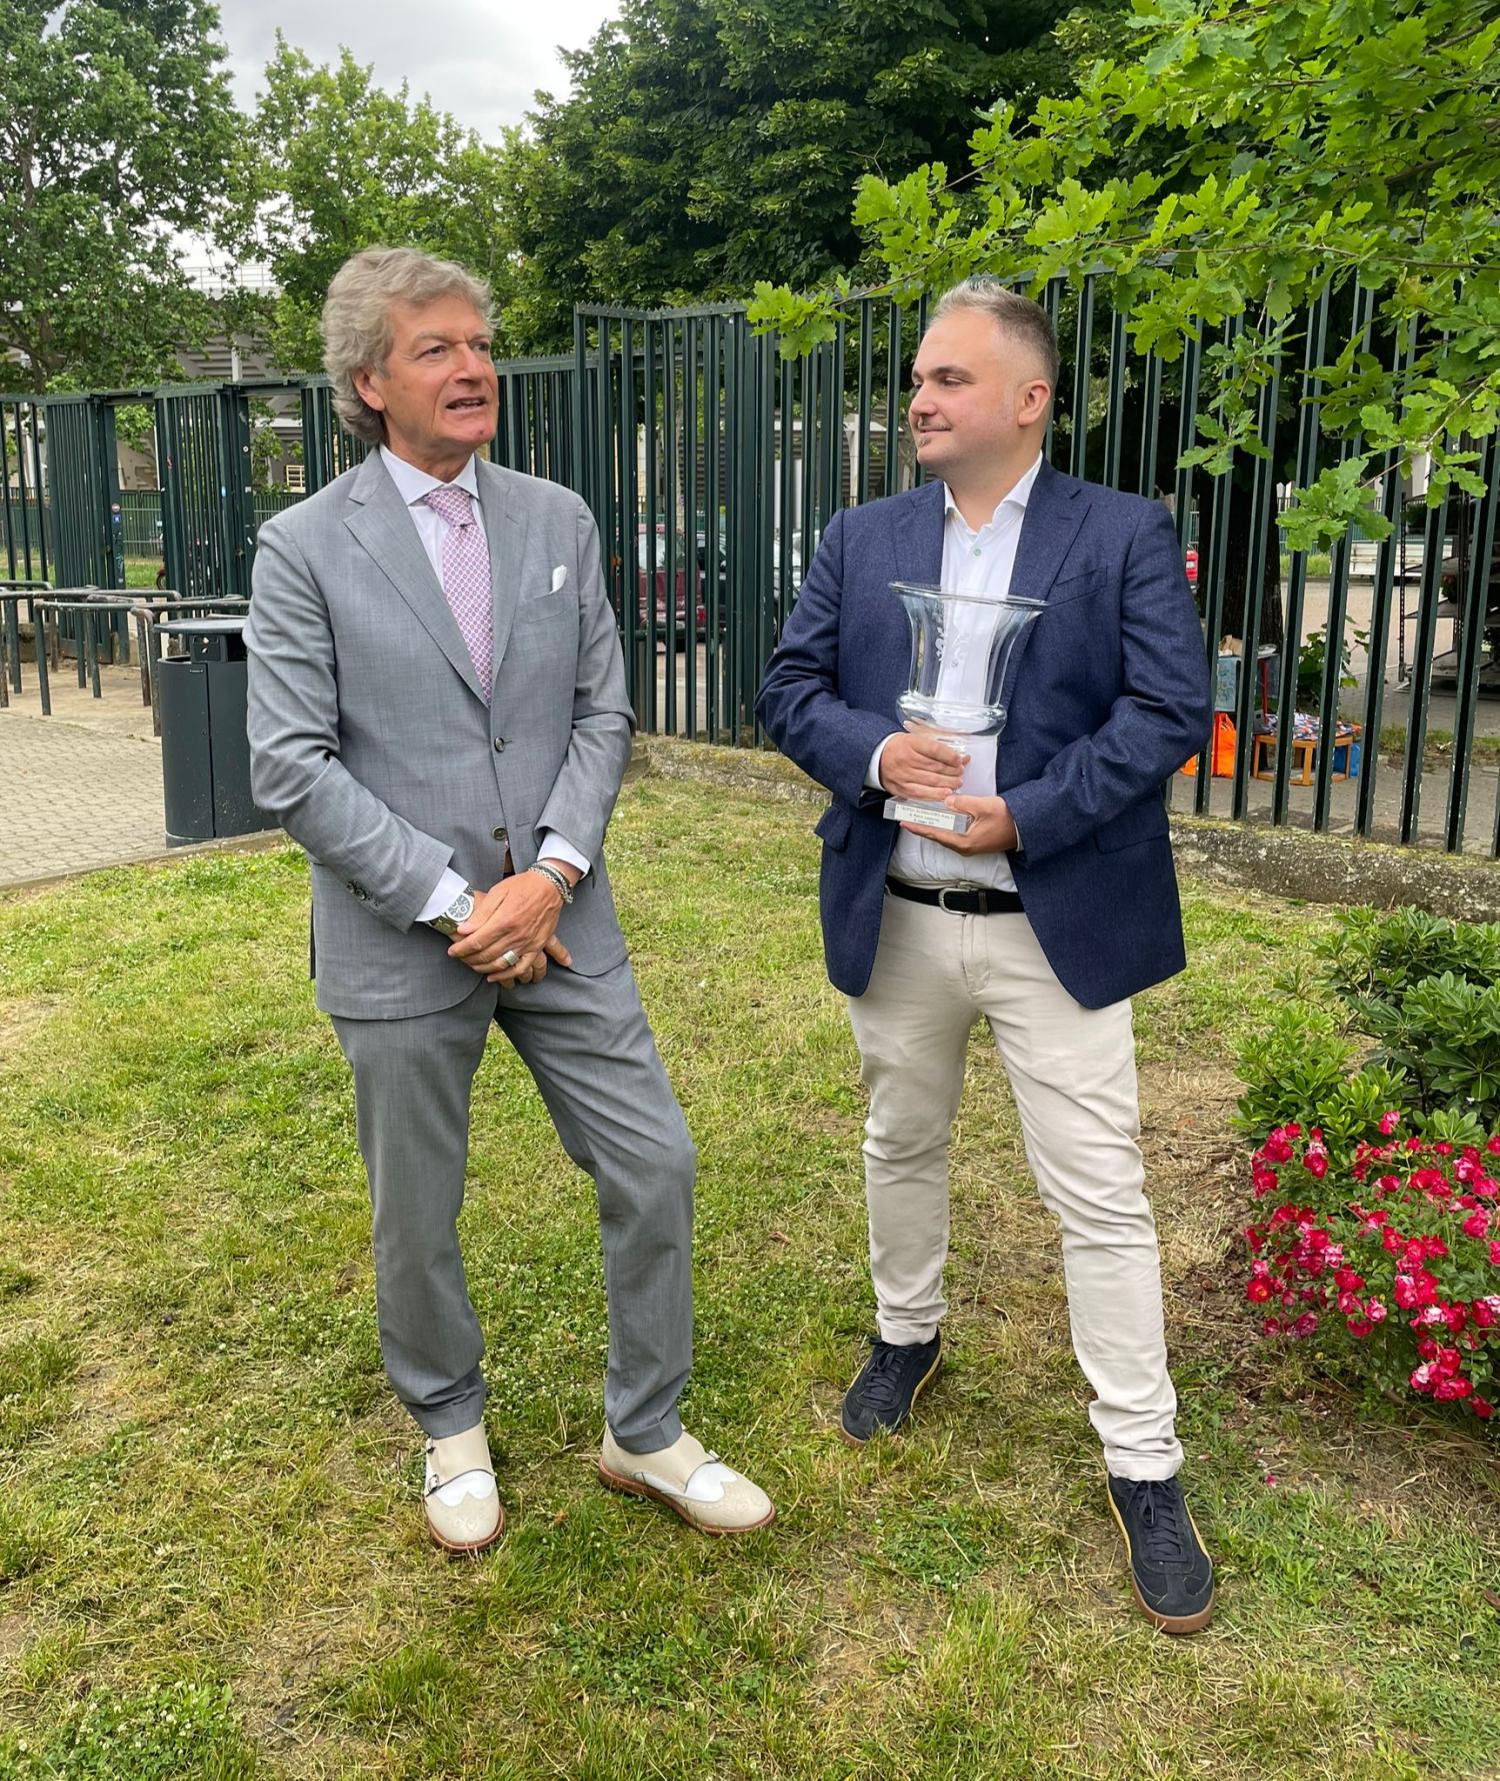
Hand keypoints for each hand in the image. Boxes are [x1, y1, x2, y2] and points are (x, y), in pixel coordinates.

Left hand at [450, 873, 572, 980]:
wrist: (550, 886)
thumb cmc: (522, 886)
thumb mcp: (498, 891)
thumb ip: (481, 913)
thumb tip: (464, 929)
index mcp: (504, 920)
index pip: (477, 942)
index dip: (461, 949)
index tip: (452, 951)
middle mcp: (516, 935)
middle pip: (486, 955)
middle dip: (469, 959)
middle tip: (460, 957)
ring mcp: (528, 943)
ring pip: (500, 964)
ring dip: (483, 968)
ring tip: (473, 965)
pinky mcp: (537, 947)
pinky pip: (521, 968)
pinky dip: (506, 975)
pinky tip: (494, 977)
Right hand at [879, 722, 967, 800]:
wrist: (876, 757)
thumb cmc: (899, 748)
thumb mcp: (916, 739)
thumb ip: (938, 747)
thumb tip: (962, 757)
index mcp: (910, 743)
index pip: (935, 749)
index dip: (951, 756)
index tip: (960, 759)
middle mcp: (906, 759)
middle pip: (936, 767)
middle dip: (953, 771)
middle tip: (960, 772)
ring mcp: (903, 775)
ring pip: (931, 781)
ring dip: (948, 783)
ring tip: (957, 782)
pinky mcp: (901, 788)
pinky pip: (921, 793)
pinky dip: (936, 794)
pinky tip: (946, 793)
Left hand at [901, 794, 1017, 855]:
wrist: (1024, 829)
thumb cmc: (1007, 818)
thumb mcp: (984, 806)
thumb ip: (963, 803)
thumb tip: (947, 801)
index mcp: (963, 842)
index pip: (934, 834)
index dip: (918, 827)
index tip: (905, 823)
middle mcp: (964, 847)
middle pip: (937, 836)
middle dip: (923, 827)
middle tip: (909, 818)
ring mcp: (969, 846)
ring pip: (945, 836)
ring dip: (933, 827)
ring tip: (921, 817)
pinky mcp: (974, 842)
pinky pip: (953, 835)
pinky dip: (944, 827)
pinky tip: (941, 819)